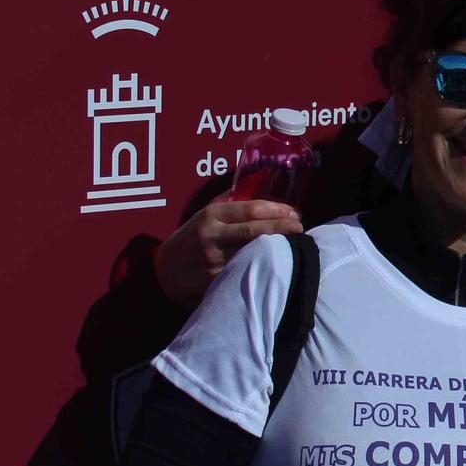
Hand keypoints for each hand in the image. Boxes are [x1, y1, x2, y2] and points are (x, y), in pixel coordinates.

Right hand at [154, 199, 302, 304]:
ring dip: (278, 248)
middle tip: (301, 228)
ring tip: (296, 244)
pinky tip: (277, 264)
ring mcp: (213, 260)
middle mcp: (212, 236)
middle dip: (284, 228)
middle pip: (256, 230)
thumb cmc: (193, 236)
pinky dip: (264, 266)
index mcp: (211, 215)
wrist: (165, 269)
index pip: (252, 210)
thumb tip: (264, 185)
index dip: (278, 211)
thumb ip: (231, 202)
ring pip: (254, 252)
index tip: (294, 213)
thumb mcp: (206, 214)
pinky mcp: (215, 280)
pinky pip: (246, 271)